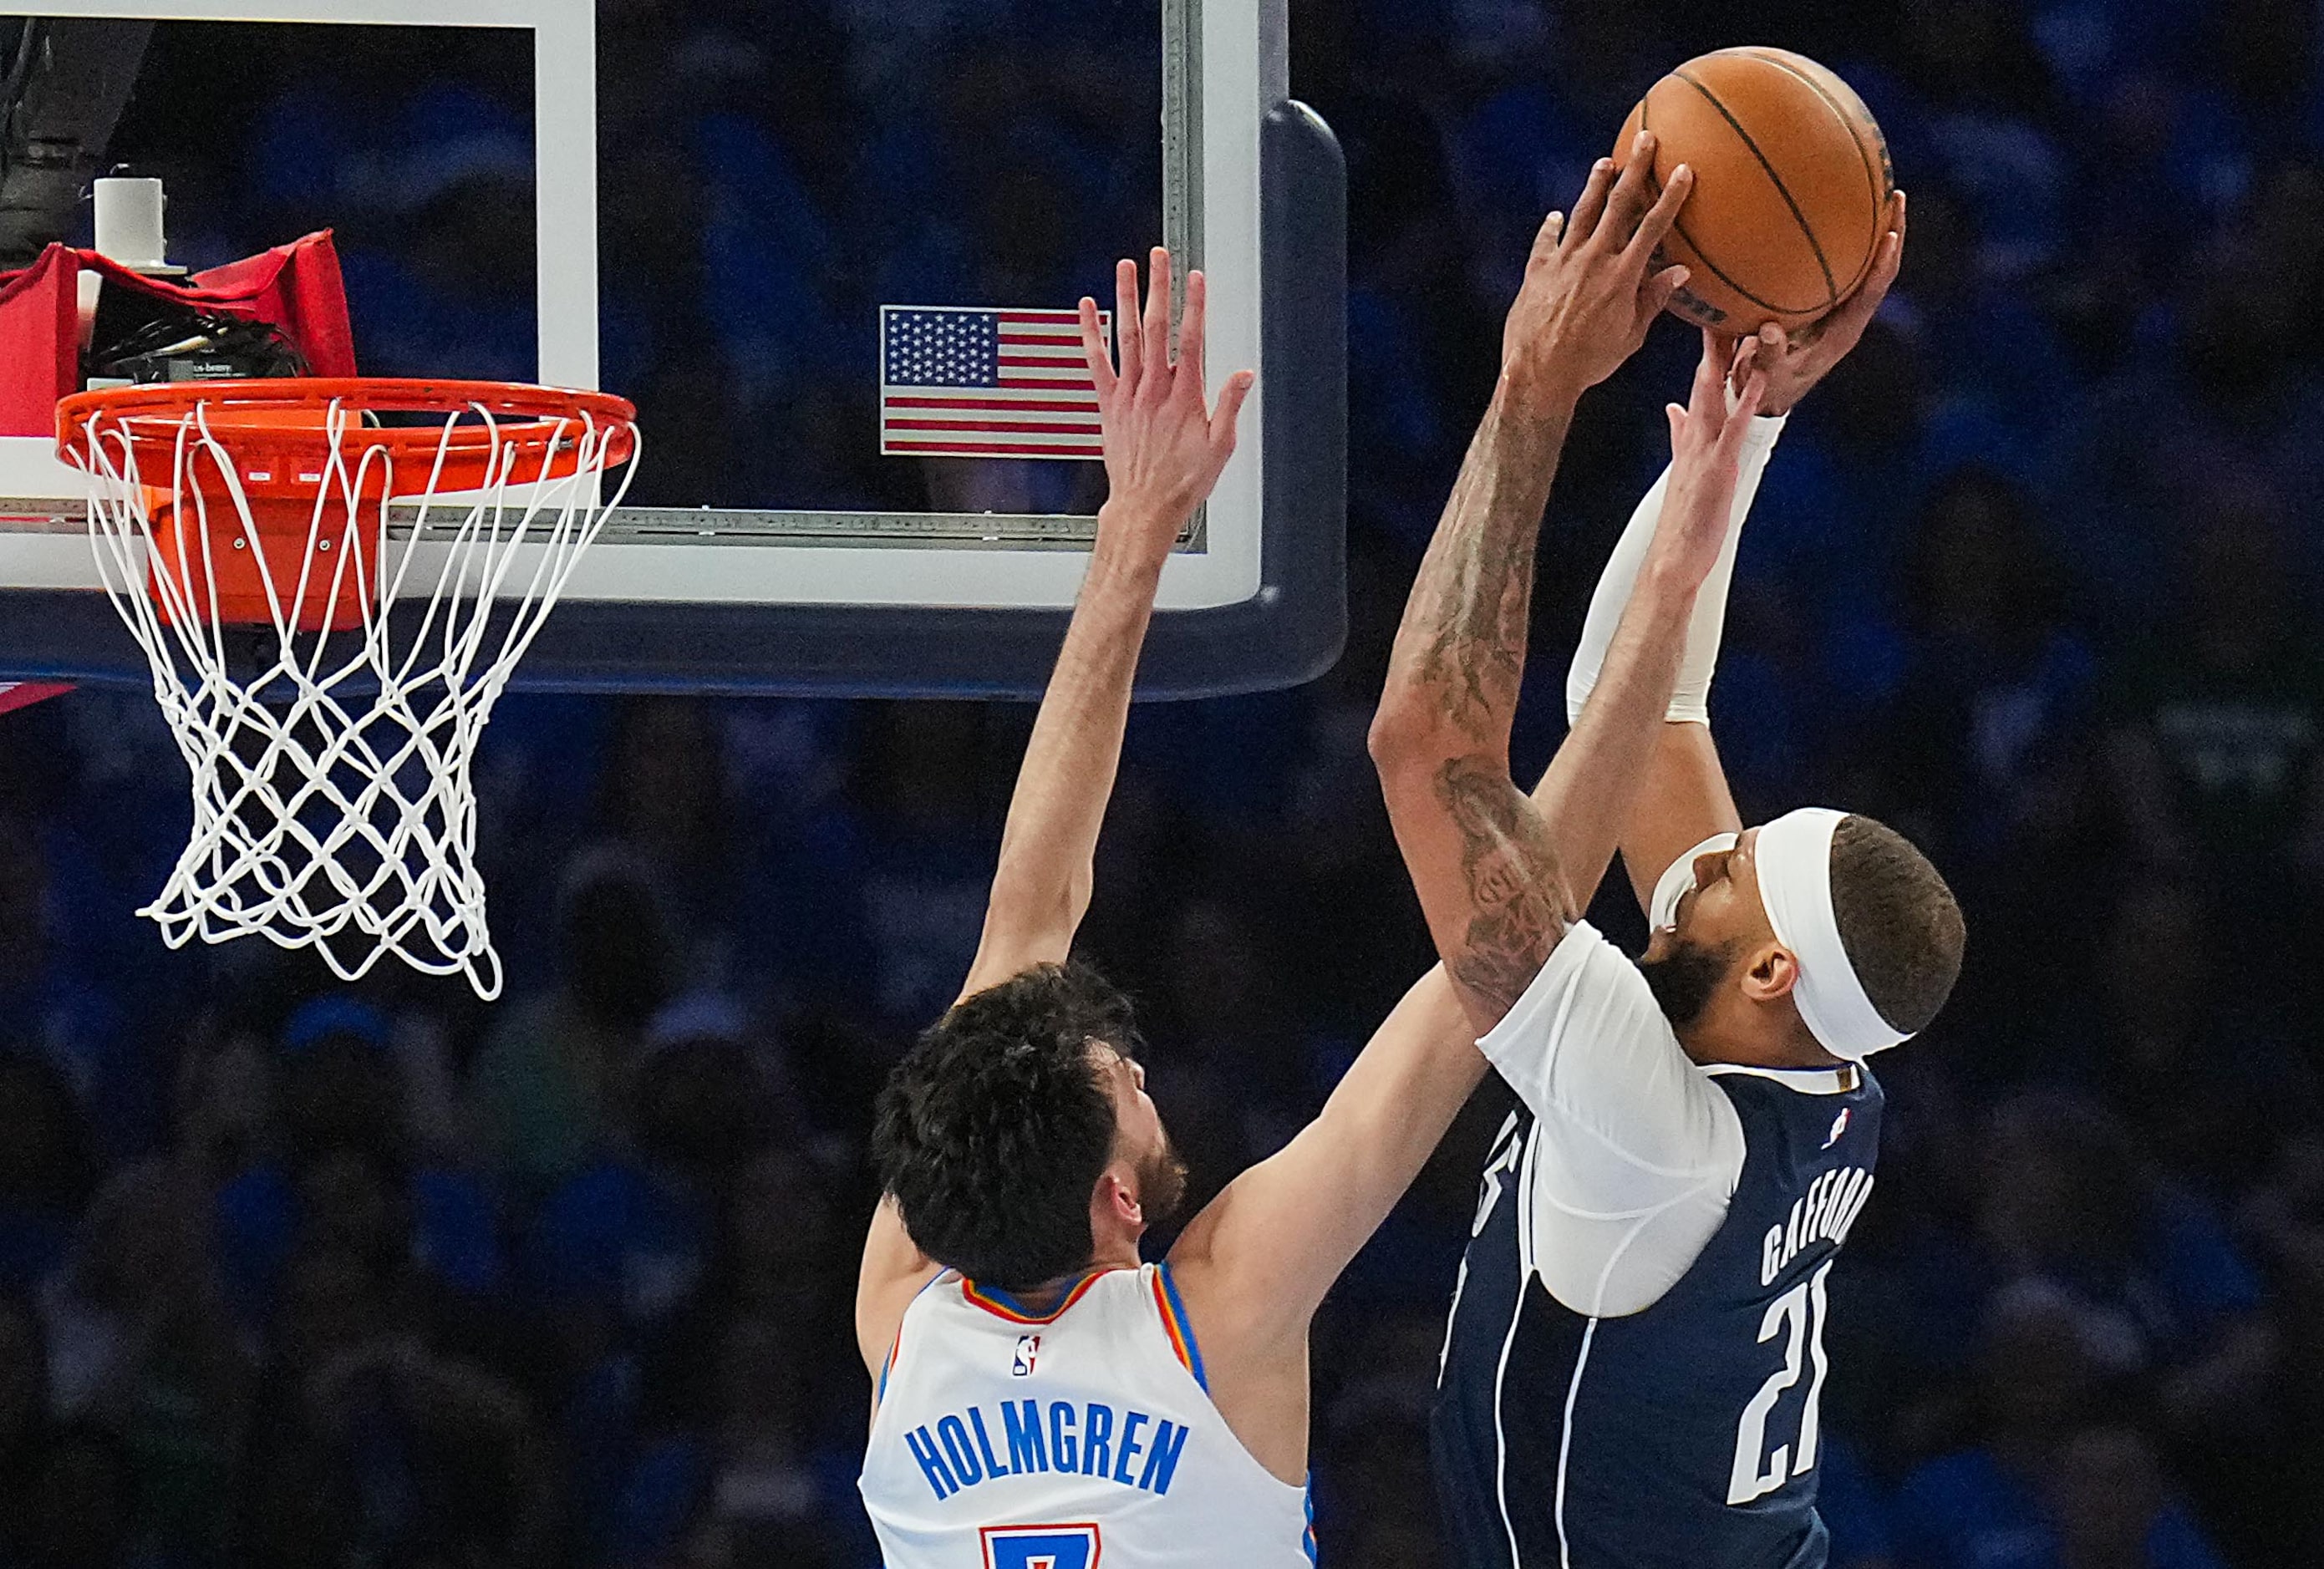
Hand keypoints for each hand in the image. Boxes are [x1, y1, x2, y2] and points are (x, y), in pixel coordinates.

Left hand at [1079, 249, 1254, 562]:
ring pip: (1126, 336)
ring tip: (1127, 267)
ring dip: (1127, 298)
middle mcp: (1154, 389)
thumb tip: (1244, 375)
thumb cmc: (1182, 481)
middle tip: (1160, 256)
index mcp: (1185, 396)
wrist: (1144, 506)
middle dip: (1159, 287)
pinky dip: (1091, 333)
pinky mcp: (1109, 404)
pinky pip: (1096, 362)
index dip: (1195, 304)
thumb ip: (1230, 406)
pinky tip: (1087, 309)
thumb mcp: (1220, 448)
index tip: (1196, 277)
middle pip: (1157, 327)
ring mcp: (1129, 394)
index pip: (1191, 338)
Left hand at [1502, 131, 1693, 404]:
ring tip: (1604, 162)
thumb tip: (1681, 272)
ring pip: (1582, 212)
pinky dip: (1552, 227)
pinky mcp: (1537, 270)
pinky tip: (1556, 216)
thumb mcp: (1631, 336)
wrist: (1538, 374)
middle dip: (1635, 169)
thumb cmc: (1590, 362)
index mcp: (1622, 276)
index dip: (1670, 196)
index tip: (1683, 169)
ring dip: (1595, 184)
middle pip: (1618, 204)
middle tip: (1645, 139)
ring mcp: (1563, 261)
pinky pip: (1546, 241)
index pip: (1653, 226)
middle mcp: (1594, 259)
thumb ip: (1654, 300)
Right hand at [1650, 330, 1765, 590]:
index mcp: (1690, 438)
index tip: (1714, 323)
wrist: (1673, 558)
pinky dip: (1744, 403)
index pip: (1698, 388)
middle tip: (1725, 308)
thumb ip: (1680, 435)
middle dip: (1714, 347)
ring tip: (1743, 329)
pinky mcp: (1716, 468)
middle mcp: (1695, 439)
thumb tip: (1674, 408)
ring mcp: (1704, 452)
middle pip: (1704, 384)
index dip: (1706, 356)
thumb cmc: (1683, 521)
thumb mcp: (1683, 468)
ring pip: (1717, 398)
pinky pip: (1733, 429)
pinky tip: (1756, 381)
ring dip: (1730, 364)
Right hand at [1725, 189, 1905, 414]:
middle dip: (1892, 231)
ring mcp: (1840, 308)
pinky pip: (1841, 265)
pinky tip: (1831, 212)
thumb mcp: (1766, 375)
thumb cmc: (1770, 386)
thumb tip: (1769, 331)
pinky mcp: (1825, 303)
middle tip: (1894, 194)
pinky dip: (1844, 239)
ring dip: (1875, 229)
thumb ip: (1770, 355)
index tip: (1891, 234)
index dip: (1884, 265)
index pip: (1872, 293)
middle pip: (1881, 269)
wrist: (1769, 394)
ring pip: (1866, 264)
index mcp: (1844, 332)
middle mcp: (1849, 316)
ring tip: (1876, 191)